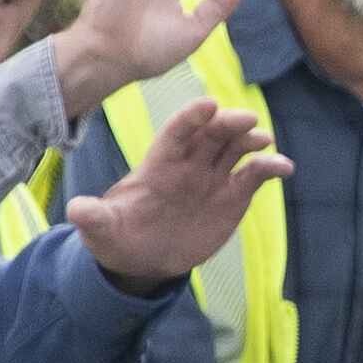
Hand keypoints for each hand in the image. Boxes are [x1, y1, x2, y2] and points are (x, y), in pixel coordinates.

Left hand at [67, 95, 288, 290]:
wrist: (143, 258)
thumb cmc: (118, 236)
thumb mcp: (101, 230)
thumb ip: (94, 217)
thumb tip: (76, 210)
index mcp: (158, 166)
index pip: (175, 134)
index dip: (190, 119)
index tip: (207, 105)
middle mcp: (188, 165)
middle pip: (211, 135)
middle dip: (228, 124)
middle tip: (246, 120)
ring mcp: (212, 178)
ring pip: (235, 149)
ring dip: (251, 141)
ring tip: (265, 142)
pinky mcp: (231, 196)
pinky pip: (253, 176)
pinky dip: (269, 167)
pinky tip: (285, 167)